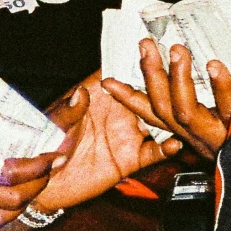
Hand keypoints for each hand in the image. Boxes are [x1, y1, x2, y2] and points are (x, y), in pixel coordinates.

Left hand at [32, 69, 181, 210]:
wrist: (46, 185)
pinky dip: (166, 148)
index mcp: (98, 95)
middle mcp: (117, 112)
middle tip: (183, 71)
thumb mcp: (55, 124)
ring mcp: (126, 134)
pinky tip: (173, 144)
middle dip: (163, 81)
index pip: (120, 71)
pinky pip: (154, 152)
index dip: (136, 58)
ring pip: (157, 121)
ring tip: (184, 108)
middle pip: (145, 92)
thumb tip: (81, 93)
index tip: (154, 46)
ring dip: (172, 114)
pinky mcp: (130, 159)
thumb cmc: (45, 146)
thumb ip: (69, 110)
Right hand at [100, 38, 230, 159]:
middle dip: (151, 74)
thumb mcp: (215, 126)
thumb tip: (187, 66)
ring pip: (185, 111)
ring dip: (178, 78)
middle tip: (147, 45)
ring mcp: (214, 136)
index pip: (151, 114)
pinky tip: (215, 66)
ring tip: (178, 50)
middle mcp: (194, 136)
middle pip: (162, 108)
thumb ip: (201, 104)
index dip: (128, 98)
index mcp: (186, 132)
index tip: (108, 81)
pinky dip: (221, 87)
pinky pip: (228, 110)